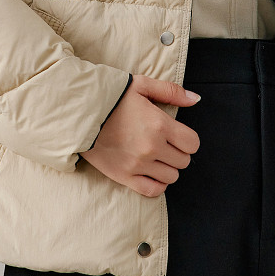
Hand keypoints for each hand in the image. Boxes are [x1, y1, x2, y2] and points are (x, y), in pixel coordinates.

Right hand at [79, 74, 201, 196]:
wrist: (78, 113)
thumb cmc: (111, 97)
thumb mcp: (141, 85)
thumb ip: (171, 91)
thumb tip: (196, 99)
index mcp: (159, 125)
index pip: (192, 144)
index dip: (188, 140)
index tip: (178, 136)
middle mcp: (151, 148)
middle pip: (183, 162)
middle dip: (177, 153)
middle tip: (164, 144)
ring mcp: (138, 165)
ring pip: (171, 177)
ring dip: (167, 168)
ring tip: (155, 157)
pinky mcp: (124, 176)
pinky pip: (152, 190)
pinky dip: (157, 184)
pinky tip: (151, 173)